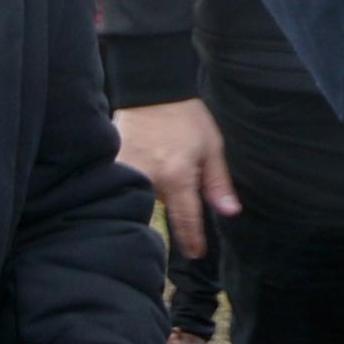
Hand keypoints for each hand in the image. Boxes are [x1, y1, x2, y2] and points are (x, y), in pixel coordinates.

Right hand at [114, 97, 238, 258]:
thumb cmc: (186, 117)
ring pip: (140, 199)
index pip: (186, 219)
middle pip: (160, 212)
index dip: (192, 240)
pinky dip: (130, 186)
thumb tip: (229, 212)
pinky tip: (135, 179)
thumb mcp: (211, 148)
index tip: (196, 254)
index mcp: (178, 176)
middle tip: (171, 211)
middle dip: (168, 215)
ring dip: (149, 197)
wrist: (151, 89)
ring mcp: (129, 171)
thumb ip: (217, 183)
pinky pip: (123, 184)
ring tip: (155, 183)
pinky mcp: (114, 163)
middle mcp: (151, 178)